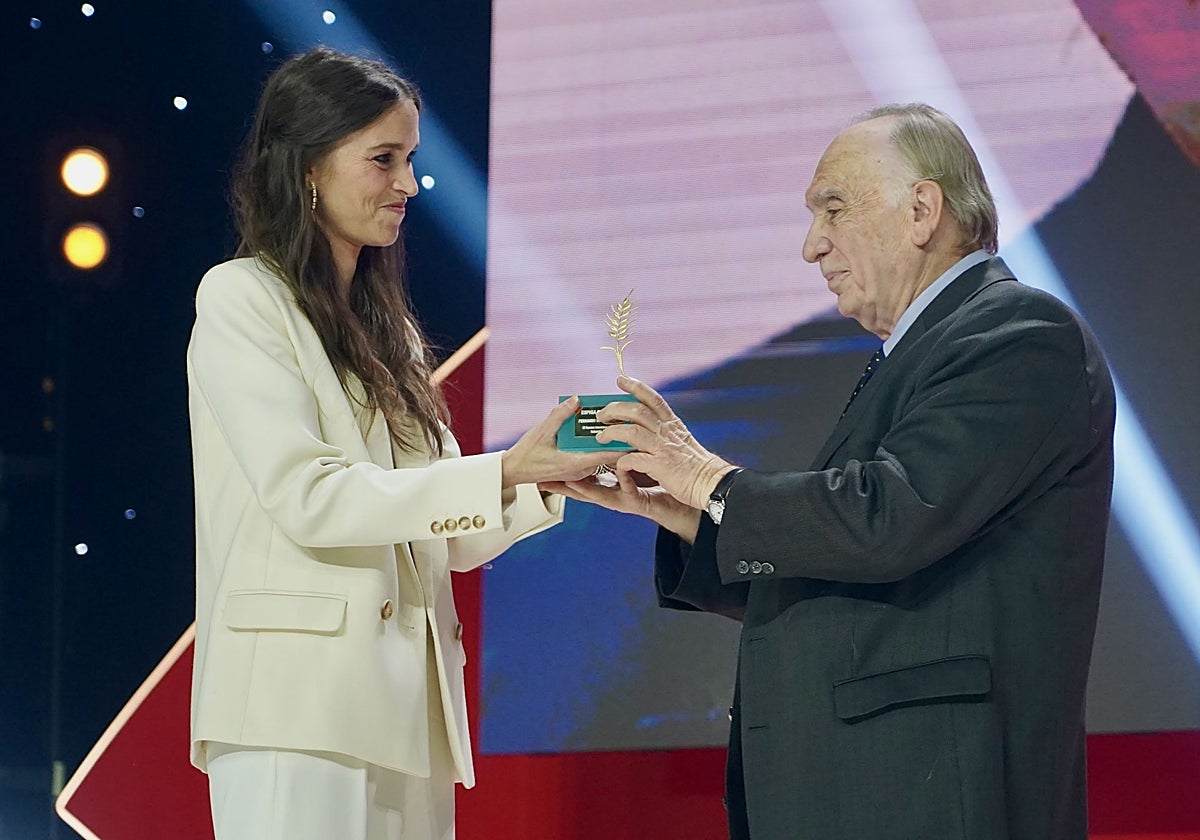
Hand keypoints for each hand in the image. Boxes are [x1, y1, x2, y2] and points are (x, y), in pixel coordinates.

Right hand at [501, 396, 619, 487]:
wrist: (515, 470)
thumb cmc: (527, 455)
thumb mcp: (542, 431)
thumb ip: (560, 415)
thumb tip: (576, 400)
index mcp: (576, 463)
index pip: (609, 455)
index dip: (624, 444)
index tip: (635, 430)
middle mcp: (582, 470)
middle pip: (610, 454)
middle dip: (618, 436)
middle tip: (626, 416)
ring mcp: (582, 472)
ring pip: (603, 455)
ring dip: (609, 440)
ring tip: (615, 419)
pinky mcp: (579, 469)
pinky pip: (595, 456)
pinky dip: (599, 444)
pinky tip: (599, 429)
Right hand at [541, 468, 701, 541]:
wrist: (690, 499)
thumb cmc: (667, 480)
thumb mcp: (642, 463)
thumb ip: (626, 452)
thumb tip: (613, 432)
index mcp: (613, 481)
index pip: (583, 475)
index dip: (564, 472)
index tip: (543, 469)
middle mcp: (615, 492)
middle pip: (584, 487)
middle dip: (562, 484)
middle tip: (541, 481)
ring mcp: (626, 499)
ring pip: (601, 493)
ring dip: (584, 488)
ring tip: (568, 483)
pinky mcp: (640, 503)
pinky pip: (630, 490)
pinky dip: (624, 480)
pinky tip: (620, 469)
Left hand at [594, 376, 733, 509]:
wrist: (711, 483)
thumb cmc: (695, 466)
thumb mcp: (681, 440)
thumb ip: (664, 432)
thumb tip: (644, 427)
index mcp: (672, 424)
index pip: (652, 398)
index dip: (635, 386)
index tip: (621, 380)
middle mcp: (667, 432)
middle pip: (636, 411)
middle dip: (614, 409)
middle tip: (601, 415)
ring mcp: (663, 448)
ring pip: (631, 431)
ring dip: (612, 432)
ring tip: (600, 437)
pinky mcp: (660, 466)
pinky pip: (634, 458)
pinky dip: (622, 460)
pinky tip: (617, 463)